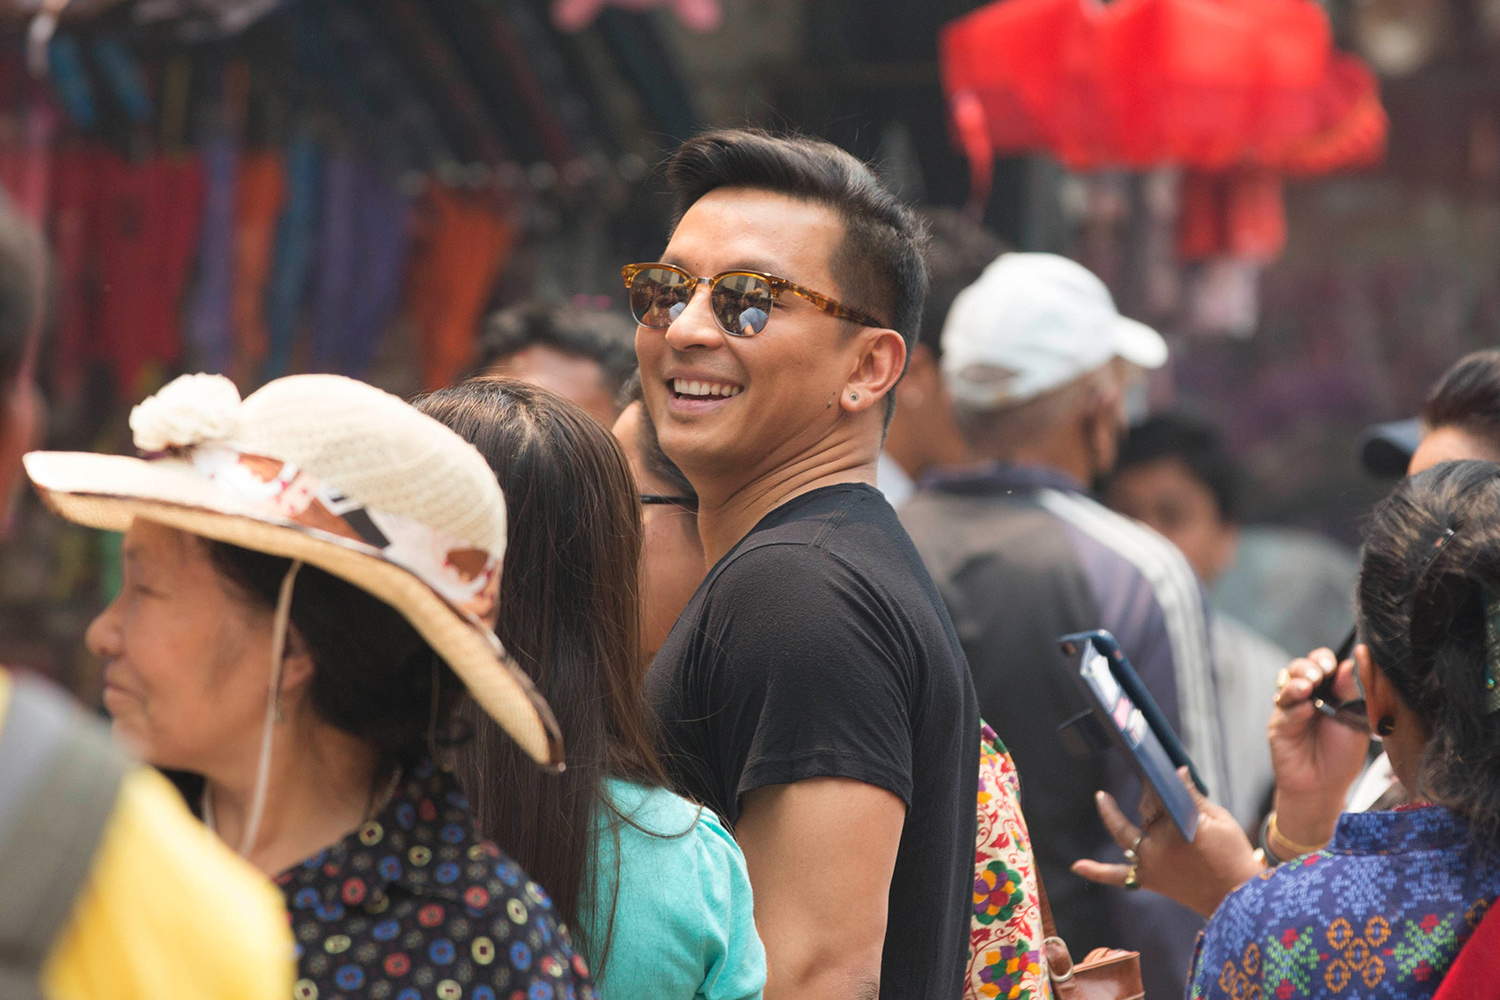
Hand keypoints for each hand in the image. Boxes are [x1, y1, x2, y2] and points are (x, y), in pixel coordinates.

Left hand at [1071, 767, 1262, 918]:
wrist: (1238, 898)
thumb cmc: (1233, 855)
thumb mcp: (1219, 820)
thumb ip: (1192, 797)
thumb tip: (1177, 772)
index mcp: (1179, 826)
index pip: (1160, 794)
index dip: (1158, 780)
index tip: (1156, 766)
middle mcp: (1159, 845)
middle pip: (1145, 811)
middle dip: (1150, 794)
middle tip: (1154, 780)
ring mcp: (1150, 864)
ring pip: (1126, 834)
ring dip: (1113, 816)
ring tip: (1101, 797)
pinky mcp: (1149, 880)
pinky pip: (1117, 876)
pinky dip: (1096, 872)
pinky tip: (1076, 865)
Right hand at [1269, 648, 1369, 846]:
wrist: (1324, 787)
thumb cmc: (1342, 755)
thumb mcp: (1354, 721)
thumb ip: (1349, 693)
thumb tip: (1349, 663)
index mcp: (1328, 691)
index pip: (1322, 665)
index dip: (1324, 660)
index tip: (1331, 666)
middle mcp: (1306, 696)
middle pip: (1300, 668)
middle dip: (1308, 667)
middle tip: (1318, 674)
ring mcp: (1290, 709)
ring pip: (1286, 684)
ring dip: (1297, 682)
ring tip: (1308, 686)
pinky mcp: (1278, 725)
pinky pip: (1284, 711)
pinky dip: (1294, 708)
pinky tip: (1305, 710)